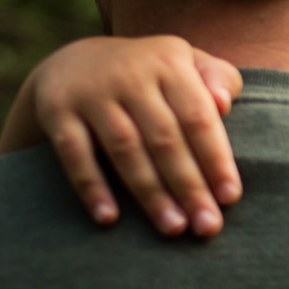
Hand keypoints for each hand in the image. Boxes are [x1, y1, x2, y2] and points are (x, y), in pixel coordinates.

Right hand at [0, 36, 243, 236]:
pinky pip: (75, 154)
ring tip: (173, 227)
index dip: (215, 159)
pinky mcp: (57, 110)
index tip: (230, 198)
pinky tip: (109, 218)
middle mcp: (130, 74)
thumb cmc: (150, 74)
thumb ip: (219, 79)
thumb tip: (224, 104)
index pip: (198, 116)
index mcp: (169, 62)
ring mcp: (92, 92)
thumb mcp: (186, 62)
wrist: (72, 61)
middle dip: (189, 186)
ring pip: (125, 149)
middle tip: (207, 226)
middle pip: (164, 138)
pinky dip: (91, 187)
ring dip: (150, 193)